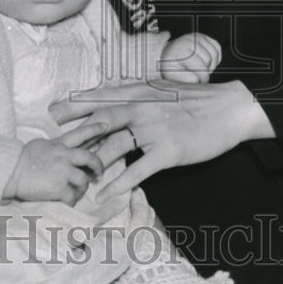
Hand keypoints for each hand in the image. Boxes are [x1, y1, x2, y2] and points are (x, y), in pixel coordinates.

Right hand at [2, 122, 106, 205]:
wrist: (10, 171)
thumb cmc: (19, 159)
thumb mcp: (39, 146)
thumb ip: (53, 147)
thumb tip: (59, 149)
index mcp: (58, 145)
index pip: (80, 134)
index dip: (94, 128)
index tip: (106, 125)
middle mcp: (64, 156)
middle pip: (90, 158)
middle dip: (98, 166)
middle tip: (99, 174)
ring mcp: (62, 171)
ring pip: (83, 180)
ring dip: (82, 188)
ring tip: (75, 192)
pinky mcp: (58, 188)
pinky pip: (72, 197)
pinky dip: (72, 201)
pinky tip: (67, 202)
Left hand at [49, 78, 275, 201]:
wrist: (229, 108)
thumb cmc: (196, 100)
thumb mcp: (162, 89)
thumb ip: (138, 94)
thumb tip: (116, 98)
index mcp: (140, 92)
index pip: (101, 97)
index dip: (75, 105)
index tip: (53, 113)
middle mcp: (142, 107)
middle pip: (100, 121)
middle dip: (75, 134)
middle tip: (53, 148)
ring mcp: (154, 129)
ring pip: (115, 146)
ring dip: (93, 162)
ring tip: (76, 177)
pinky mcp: (168, 151)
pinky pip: (139, 169)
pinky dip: (120, 182)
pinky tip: (105, 194)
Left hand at [159, 32, 221, 82]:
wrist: (167, 53)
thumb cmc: (170, 65)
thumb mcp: (172, 74)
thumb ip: (185, 79)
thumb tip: (197, 79)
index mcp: (181, 50)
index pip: (200, 66)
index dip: (203, 78)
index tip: (200, 82)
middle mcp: (190, 40)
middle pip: (208, 59)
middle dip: (207, 71)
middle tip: (200, 76)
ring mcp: (197, 36)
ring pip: (214, 54)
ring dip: (212, 65)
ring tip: (203, 69)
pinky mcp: (203, 36)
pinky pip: (217, 48)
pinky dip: (215, 57)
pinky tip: (207, 62)